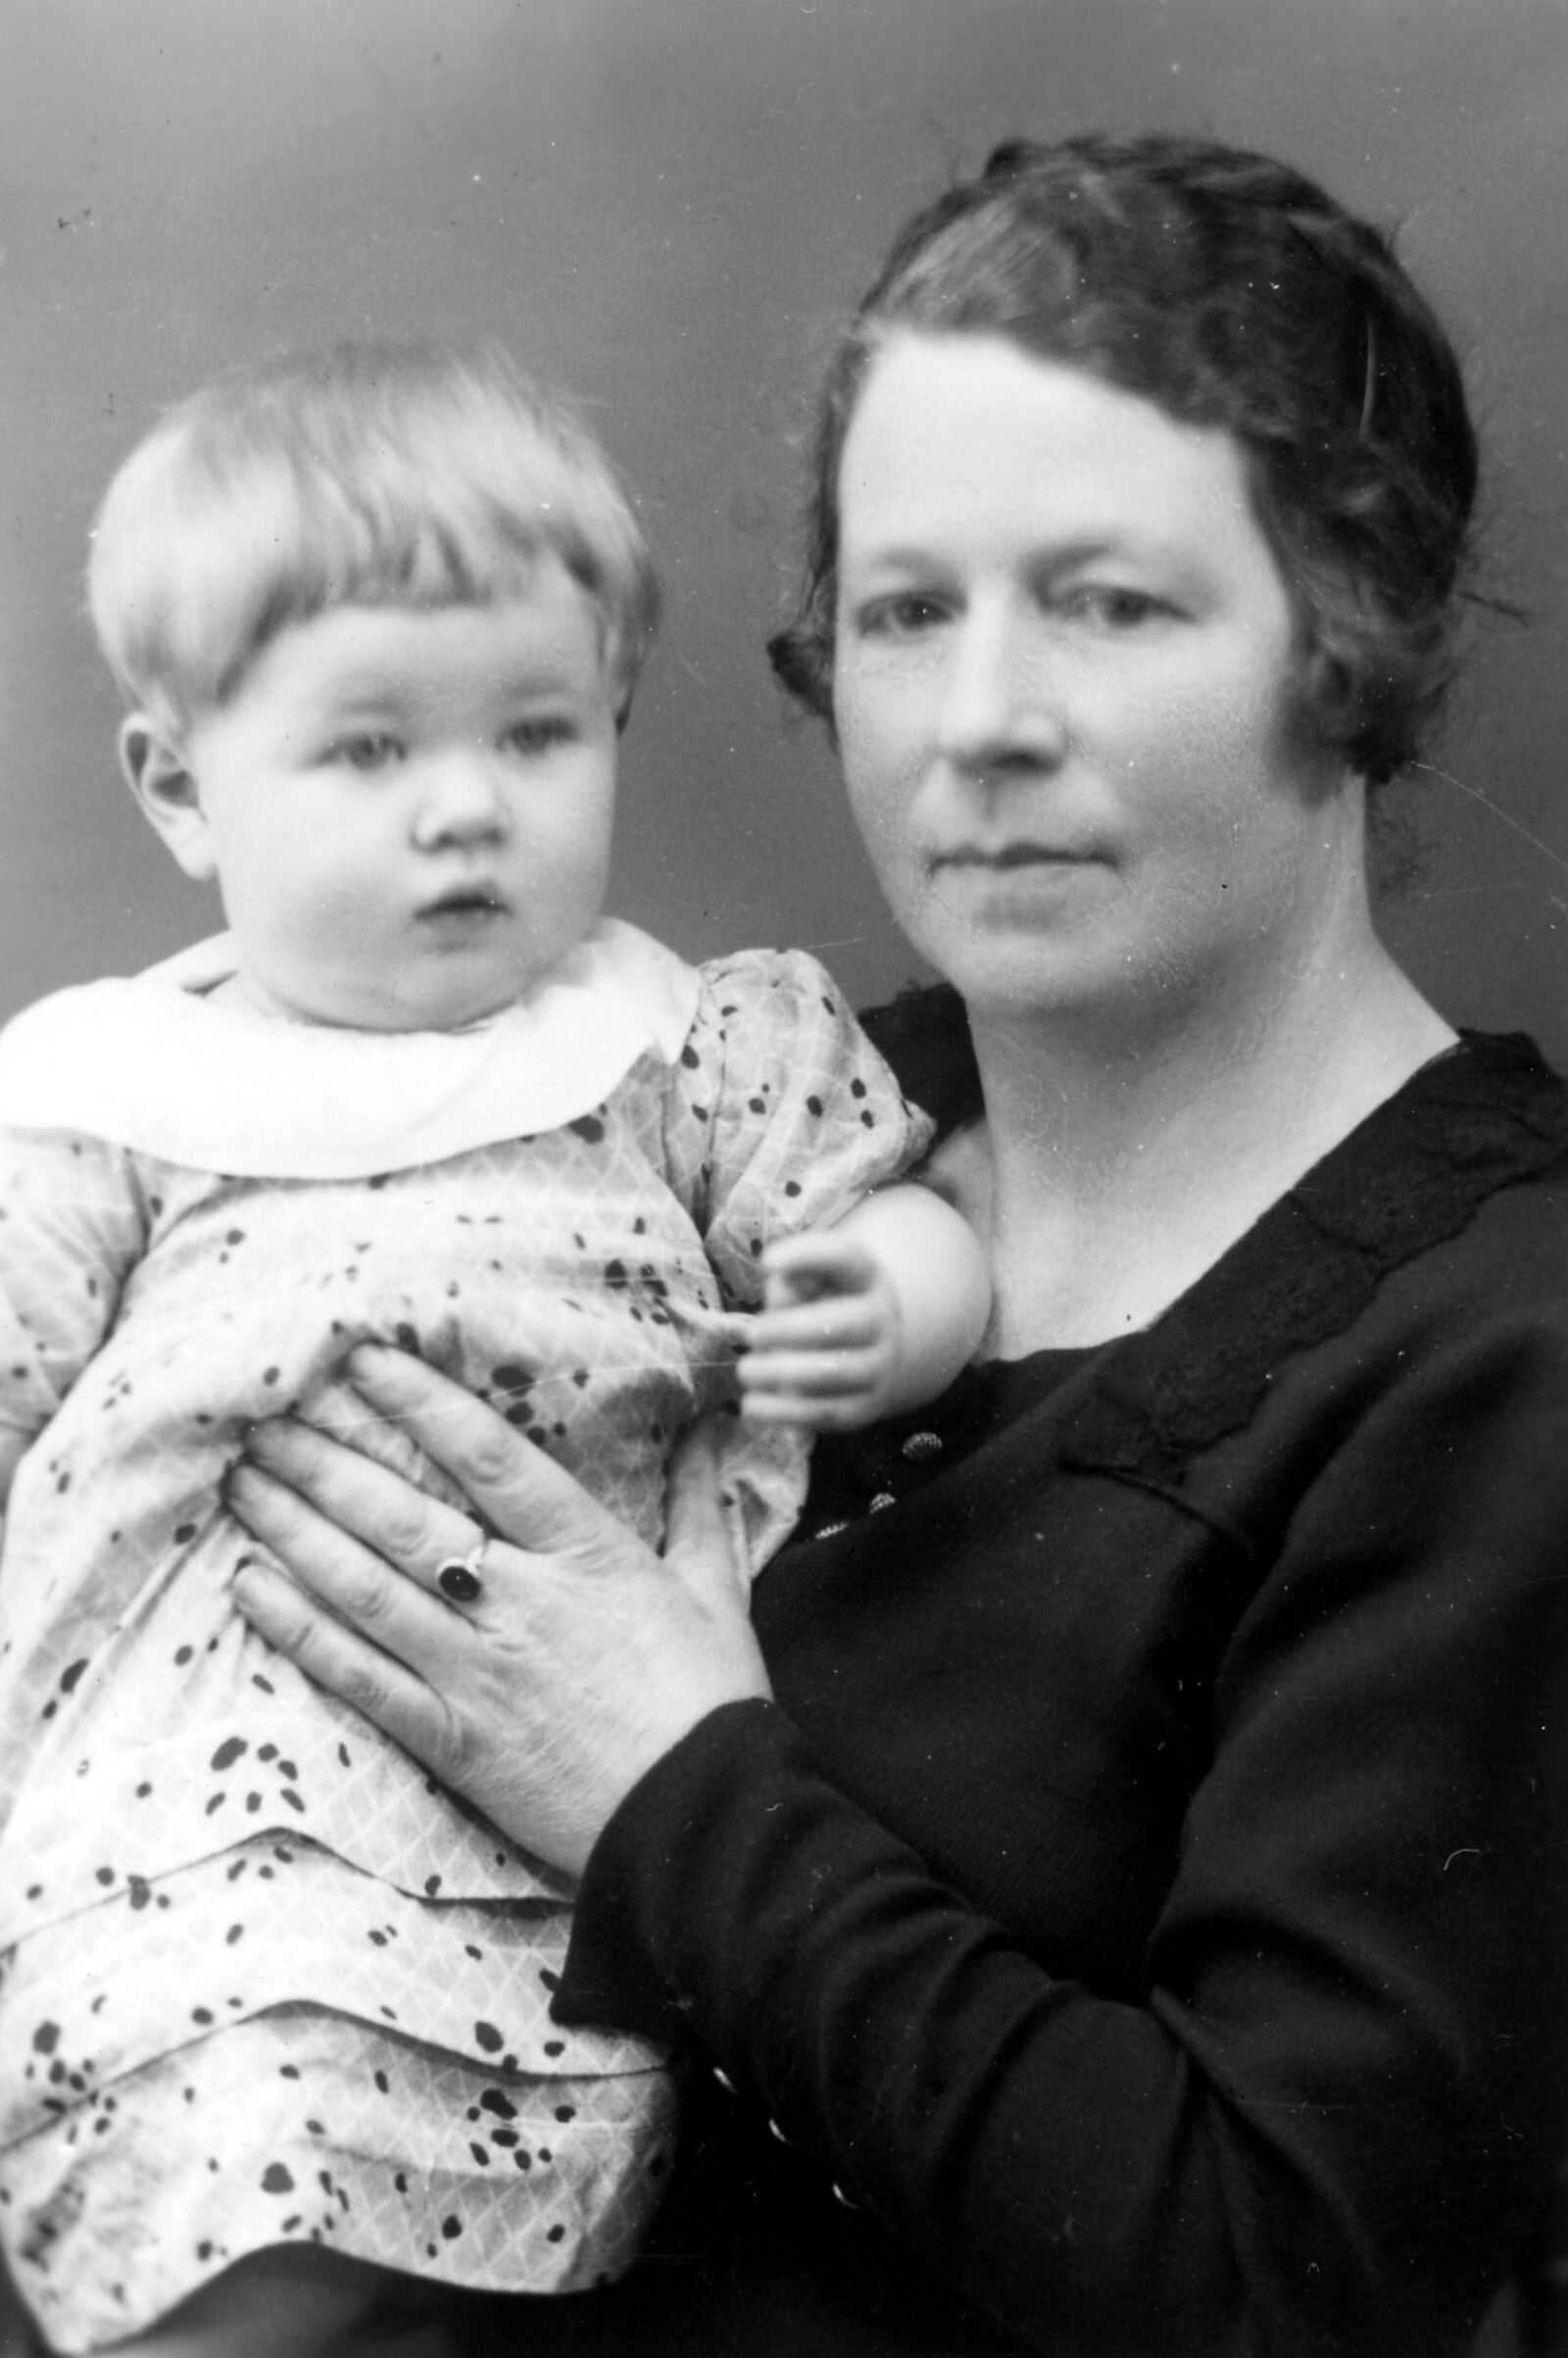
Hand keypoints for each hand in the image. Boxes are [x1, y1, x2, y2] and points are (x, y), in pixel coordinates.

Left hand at [226, 1346, 770, 1877]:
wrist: (701, 1824)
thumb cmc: (713, 1701)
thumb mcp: (714, 1588)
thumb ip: (696, 1500)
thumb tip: (712, 1423)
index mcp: (586, 1553)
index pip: (490, 1458)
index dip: (420, 1403)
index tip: (362, 1362)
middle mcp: (520, 1602)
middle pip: (403, 1518)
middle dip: (326, 1463)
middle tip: (266, 1422)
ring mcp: (478, 1673)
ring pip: (366, 1588)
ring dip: (295, 1531)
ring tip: (243, 1485)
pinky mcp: (451, 1739)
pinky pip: (360, 1677)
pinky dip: (300, 1631)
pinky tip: (250, 1590)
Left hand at [737, 1230, 904, 1430]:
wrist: (867, 1347)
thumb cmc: (820, 1303)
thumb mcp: (807, 1280)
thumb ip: (791, 1281)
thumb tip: (781, 1301)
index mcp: (865, 1277)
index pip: (846, 1256)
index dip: (807, 1254)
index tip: (766, 1261)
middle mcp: (881, 1320)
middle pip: (839, 1324)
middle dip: (785, 1331)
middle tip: (750, 1335)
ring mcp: (879, 1366)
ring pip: (833, 1374)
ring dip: (780, 1373)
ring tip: (746, 1371)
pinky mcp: (866, 1406)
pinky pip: (827, 1414)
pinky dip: (785, 1413)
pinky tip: (752, 1405)